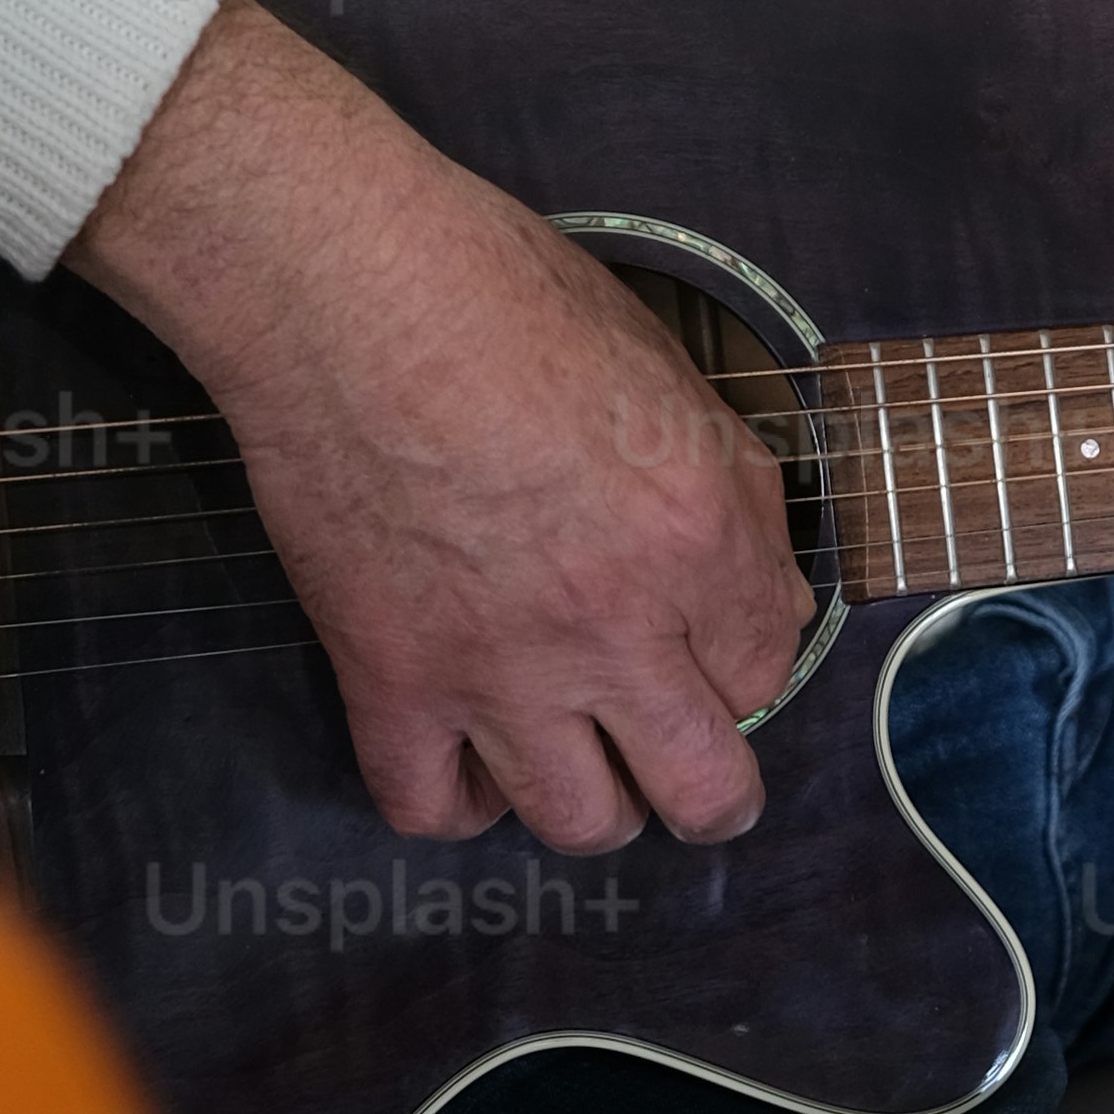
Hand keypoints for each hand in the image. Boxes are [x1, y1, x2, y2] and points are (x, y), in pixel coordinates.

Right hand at [68, 0, 809, 845]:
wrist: (343, 291)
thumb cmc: (497, 294)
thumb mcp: (665, 369)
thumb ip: (730, 494)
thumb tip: (759, 592)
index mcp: (696, 532)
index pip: (770, 668)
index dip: (743, 655)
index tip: (708, 635)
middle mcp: (612, 623)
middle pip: (705, 792)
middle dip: (710, 786)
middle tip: (682, 751)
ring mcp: (498, 667)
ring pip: (582, 823)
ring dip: (592, 798)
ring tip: (574, 752)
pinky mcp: (391, 679)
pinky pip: (433, 807)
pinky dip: (458, 798)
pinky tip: (468, 752)